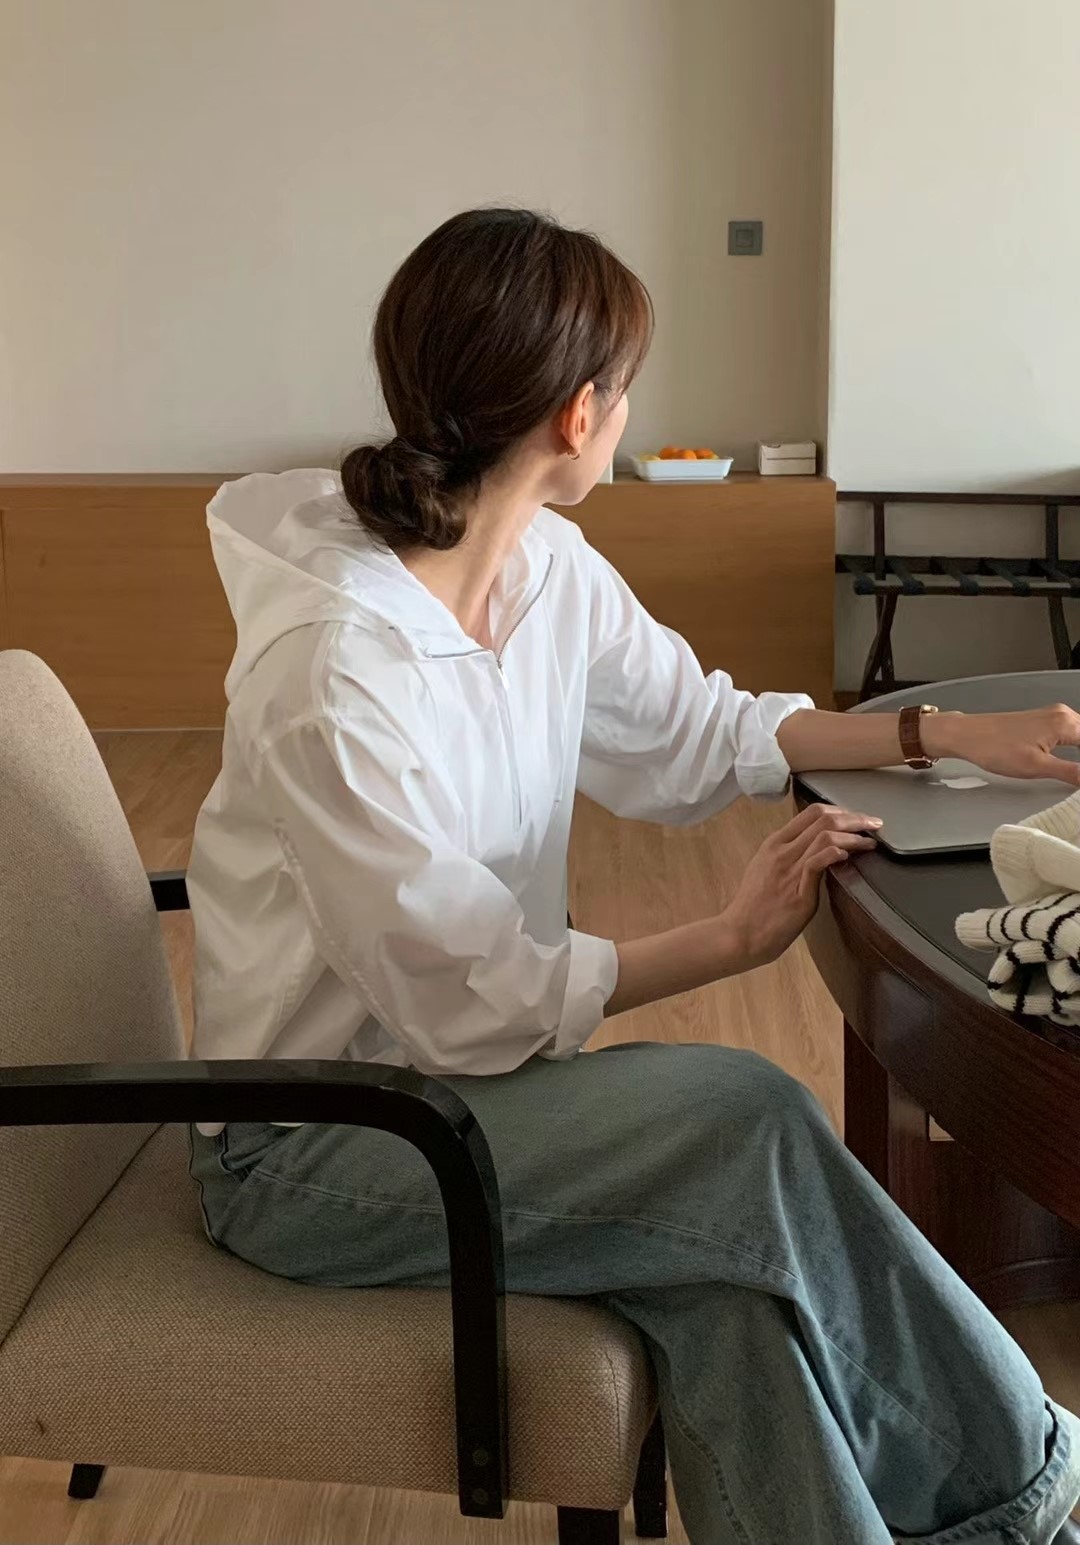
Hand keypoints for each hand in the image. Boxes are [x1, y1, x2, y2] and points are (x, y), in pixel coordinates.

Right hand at [722, 804, 879, 968]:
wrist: (740, 934)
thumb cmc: (753, 907)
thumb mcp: (766, 869)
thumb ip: (788, 856)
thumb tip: (814, 850)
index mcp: (774, 843)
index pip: (812, 812)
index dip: (841, 810)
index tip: (857, 818)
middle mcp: (782, 851)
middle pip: (824, 819)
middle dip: (855, 818)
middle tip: (873, 825)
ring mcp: (789, 870)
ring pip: (826, 836)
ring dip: (855, 836)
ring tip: (870, 842)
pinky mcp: (798, 892)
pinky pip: (818, 862)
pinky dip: (836, 853)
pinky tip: (848, 856)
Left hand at [925, 705, 1079, 785]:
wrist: (968, 735)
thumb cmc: (995, 748)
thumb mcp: (1037, 767)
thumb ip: (1072, 773)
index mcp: (1066, 723)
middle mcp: (1062, 715)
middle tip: (1079, 779)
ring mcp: (1053, 716)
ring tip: (1077, 775)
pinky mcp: (1043, 722)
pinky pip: (1072, 733)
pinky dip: (1077, 746)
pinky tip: (1075, 761)